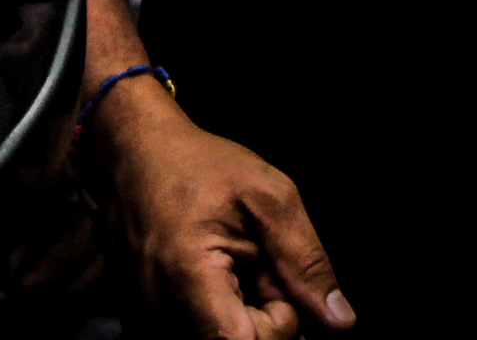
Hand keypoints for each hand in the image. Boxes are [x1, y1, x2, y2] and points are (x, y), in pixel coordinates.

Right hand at [95, 92, 353, 339]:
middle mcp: (158, 311)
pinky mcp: (147, 322)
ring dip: (244, 317)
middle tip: (262, 267)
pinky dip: (222, 314)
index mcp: (187, 276)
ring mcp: (148, 319)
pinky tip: (221, 279)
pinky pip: (199, 335)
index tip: (284, 290)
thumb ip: (305, 261)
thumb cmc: (199, 166)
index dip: (278, 329)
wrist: (136, 155)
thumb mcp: (269, 196)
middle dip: (266, 320)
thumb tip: (340, 321)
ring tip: (238, 267)